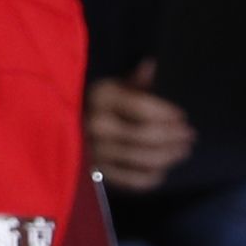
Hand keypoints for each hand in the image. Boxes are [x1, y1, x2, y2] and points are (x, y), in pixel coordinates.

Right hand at [85, 63, 196, 192]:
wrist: (54, 130)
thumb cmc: (91, 105)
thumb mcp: (109, 87)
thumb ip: (132, 81)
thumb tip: (151, 65)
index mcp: (101, 98)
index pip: (143, 107)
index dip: (168, 113)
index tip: (182, 116)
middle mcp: (97, 126)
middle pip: (147, 135)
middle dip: (174, 136)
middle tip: (190, 135)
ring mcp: (97, 152)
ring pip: (144, 159)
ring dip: (170, 156)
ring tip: (183, 150)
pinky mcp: (98, 174)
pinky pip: (133, 180)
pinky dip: (153, 177)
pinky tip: (162, 169)